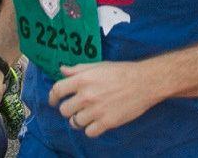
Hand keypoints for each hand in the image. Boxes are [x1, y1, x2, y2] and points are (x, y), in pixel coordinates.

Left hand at [49, 60, 163, 137]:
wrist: (145, 82)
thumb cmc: (122, 71)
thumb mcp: (99, 65)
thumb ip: (78, 69)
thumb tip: (62, 70)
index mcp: (83, 79)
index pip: (57, 90)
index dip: (52, 97)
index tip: (53, 101)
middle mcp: (87, 95)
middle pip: (64, 110)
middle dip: (68, 110)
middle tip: (76, 108)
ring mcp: (96, 110)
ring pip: (75, 122)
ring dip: (79, 120)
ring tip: (87, 116)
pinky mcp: (107, 122)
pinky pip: (89, 132)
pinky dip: (91, 129)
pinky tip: (96, 123)